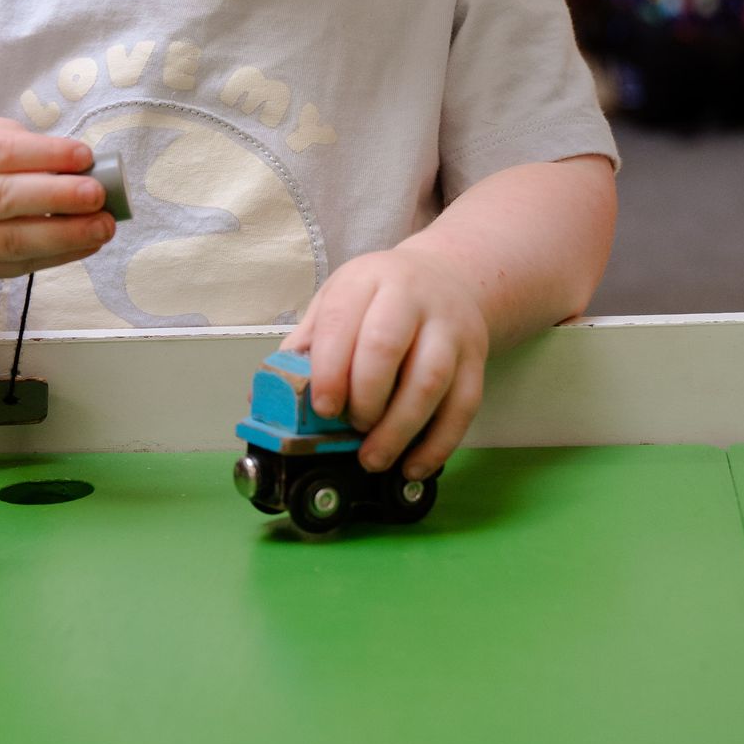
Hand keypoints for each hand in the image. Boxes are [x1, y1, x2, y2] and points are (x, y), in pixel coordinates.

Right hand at [0, 119, 114, 281]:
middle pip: (2, 200)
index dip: (45, 155)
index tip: (85, 156)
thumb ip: (16, 144)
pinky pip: (15, 267)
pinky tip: (85, 244)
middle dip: (57, 198)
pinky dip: (55, 256)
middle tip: (98, 195)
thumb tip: (75, 165)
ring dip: (65, 236)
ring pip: (10, 243)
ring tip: (103, 226)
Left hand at [282, 247, 488, 477]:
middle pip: (386, 347)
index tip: (322, 408)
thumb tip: (268, 398)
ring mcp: (450, 328)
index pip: (344, 321)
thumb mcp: (338, 302)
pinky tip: (412, 465)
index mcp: (367, 280)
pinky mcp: (476, 358)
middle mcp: (412, 298)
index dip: (329, 370)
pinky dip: (438, 444)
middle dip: (363, 398)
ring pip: (429, 380)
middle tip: (351, 428)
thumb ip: (308, 344)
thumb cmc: (379, 299)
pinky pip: (464, 406)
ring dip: (398, 429)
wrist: (447, 278)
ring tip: (374, 457)